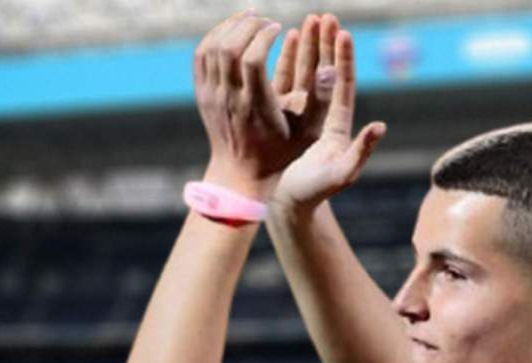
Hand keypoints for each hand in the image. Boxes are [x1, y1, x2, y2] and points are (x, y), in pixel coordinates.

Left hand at [193, 12, 334, 198]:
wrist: (240, 174)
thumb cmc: (280, 153)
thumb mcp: (309, 133)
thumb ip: (321, 100)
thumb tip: (331, 69)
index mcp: (256, 106)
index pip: (252, 59)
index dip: (264, 35)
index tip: (278, 28)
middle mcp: (230, 99)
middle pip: (229, 48)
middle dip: (247, 26)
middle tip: (265, 20)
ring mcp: (212, 96)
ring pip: (212, 48)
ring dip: (230, 27)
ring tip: (249, 18)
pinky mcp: (202, 94)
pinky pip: (201, 56)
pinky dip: (214, 37)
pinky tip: (231, 31)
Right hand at [272, 26, 385, 211]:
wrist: (290, 205)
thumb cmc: (315, 193)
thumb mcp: (343, 173)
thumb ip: (362, 151)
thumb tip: (380, 127)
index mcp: (338, 124)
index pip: (342, 85)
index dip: (343, 60)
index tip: (343, 34)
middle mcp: (322, 115)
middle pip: (326, 72)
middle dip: (327, 44)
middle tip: (327, 17)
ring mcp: (303, 113)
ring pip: (307, 72)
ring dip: (309, 47)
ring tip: (308, 20)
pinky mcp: (284, 115)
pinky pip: (287, 81)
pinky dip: (288, 60)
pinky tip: (286, 41)